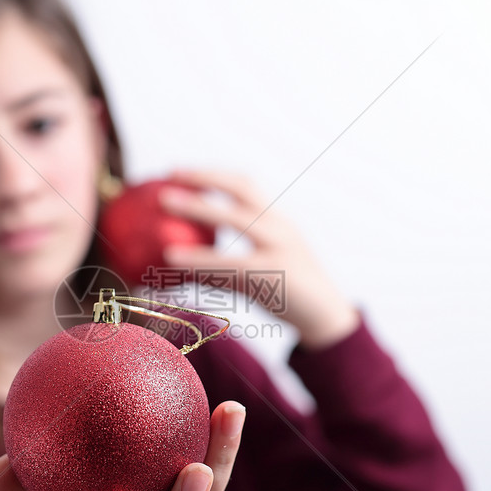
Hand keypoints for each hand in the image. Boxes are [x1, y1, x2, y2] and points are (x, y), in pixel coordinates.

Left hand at [158, 167, 360, 348]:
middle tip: (168, 178)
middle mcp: (280, 228)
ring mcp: (281, 249)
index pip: (244, 186)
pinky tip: (172, 259)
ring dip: (201, 207)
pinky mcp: (276, 275)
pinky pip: (232, 263)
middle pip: (243, 189)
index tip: (177, 172)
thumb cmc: (286, 294)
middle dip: (206, 177)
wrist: (326, 319)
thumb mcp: (258, 271)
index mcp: (277, 222)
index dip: (210, 175)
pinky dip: (201, 258)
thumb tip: (176, 270)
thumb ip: (223, 266)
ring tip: (165, 205)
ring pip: (238, 220)